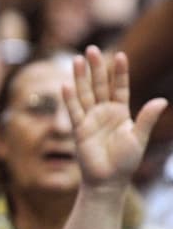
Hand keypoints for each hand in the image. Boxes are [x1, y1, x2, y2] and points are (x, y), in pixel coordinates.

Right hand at [63, 46, 167, 191]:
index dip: (120, 72)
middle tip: (91, 49)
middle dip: (96, 67)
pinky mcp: (79, 129)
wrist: (108, 179)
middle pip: (99, 85)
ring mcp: (90, 119)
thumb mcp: (139, 137)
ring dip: (80, 77)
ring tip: (77, 59)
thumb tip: (161, 100)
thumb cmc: (125, 161)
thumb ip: (147, 118)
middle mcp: (104, 112)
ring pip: (85, 93)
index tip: (121, 55)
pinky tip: (66, 85)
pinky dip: (69, 98)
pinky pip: (74, 111)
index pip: (119, 87)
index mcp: (120, 112)